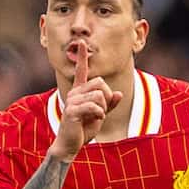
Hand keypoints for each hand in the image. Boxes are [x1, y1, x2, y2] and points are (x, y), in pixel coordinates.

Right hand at [48, 43, 120, 162]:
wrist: (70, 145)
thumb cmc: (83, 130)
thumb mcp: (100, 115)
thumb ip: (110, 104)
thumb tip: (119, 94)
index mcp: (80, 91)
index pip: (81, 71)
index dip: (82, 57)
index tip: (81, 43)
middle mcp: (74, 92)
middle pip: (100, 83)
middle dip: (107, 97)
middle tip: (102, 111)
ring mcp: (72, 100)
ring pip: (99, 95)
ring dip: (103, 108)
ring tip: (96, 117)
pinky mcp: (72, 110)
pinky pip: (94, 106)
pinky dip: (100, 113)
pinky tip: (96, 119)